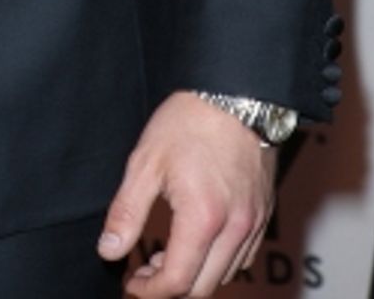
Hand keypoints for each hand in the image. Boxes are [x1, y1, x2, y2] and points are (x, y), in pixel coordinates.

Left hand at [97, 92, 275, 295]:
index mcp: (202, 218)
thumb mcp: (146, 162)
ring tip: (166, 255)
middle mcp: (235, 228)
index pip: (176, 281)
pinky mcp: (264, 213)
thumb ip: (126, 212)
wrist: (235, 93)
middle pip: (203, 288)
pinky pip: (243, 257)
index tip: (130, 284)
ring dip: (195, 277)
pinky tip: (196, 242)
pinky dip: (218, 262)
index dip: (148, 291)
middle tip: (143, 271)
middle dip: (169, 289)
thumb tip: (109, 250)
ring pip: (226, 276)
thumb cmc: (189, 121)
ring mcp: (254, 222)